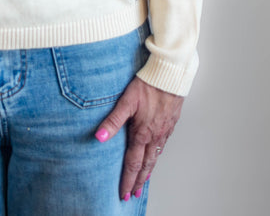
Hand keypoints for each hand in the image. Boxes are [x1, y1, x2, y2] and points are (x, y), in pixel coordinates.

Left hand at [94, 75, 183, 200]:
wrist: (170, 76)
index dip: (128, 180)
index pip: (133, 163)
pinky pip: (163, 146)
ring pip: (156, 156)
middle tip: (134, 194)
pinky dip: (157, 156)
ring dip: (148, 171)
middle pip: (146, 165)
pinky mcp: (170, 124)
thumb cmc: (147, 85)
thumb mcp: (126, 102)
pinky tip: (155, 155)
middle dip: (138, 181)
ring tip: (144, 180)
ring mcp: (164, 131)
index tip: (125, 193)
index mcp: (142, 133)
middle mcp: (155, 136)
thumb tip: (99, 138)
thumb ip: (113, 121)